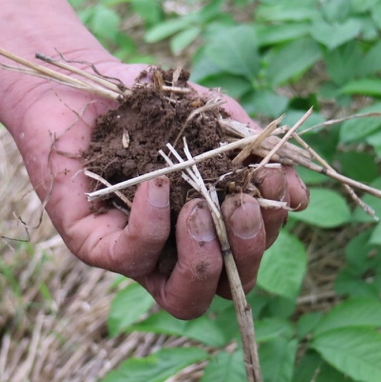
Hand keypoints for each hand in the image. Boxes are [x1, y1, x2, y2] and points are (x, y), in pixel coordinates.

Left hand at [6, 58, 308, 319]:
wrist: (81, 82)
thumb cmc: (148, 105)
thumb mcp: (213, 122)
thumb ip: (256, 156)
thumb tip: (299, 200)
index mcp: (204, 227)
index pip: (247, 257)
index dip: (268, 232)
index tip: (273, 183)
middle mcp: (171, 251)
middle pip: (223, 290)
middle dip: (246, 253)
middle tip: (241, 205)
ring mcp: (132, 254)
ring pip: (180, 299)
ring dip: (205, 258)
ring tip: (201, 207)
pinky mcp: (90, 243)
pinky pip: (131, 256)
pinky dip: (152, 223)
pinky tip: (156, 183)